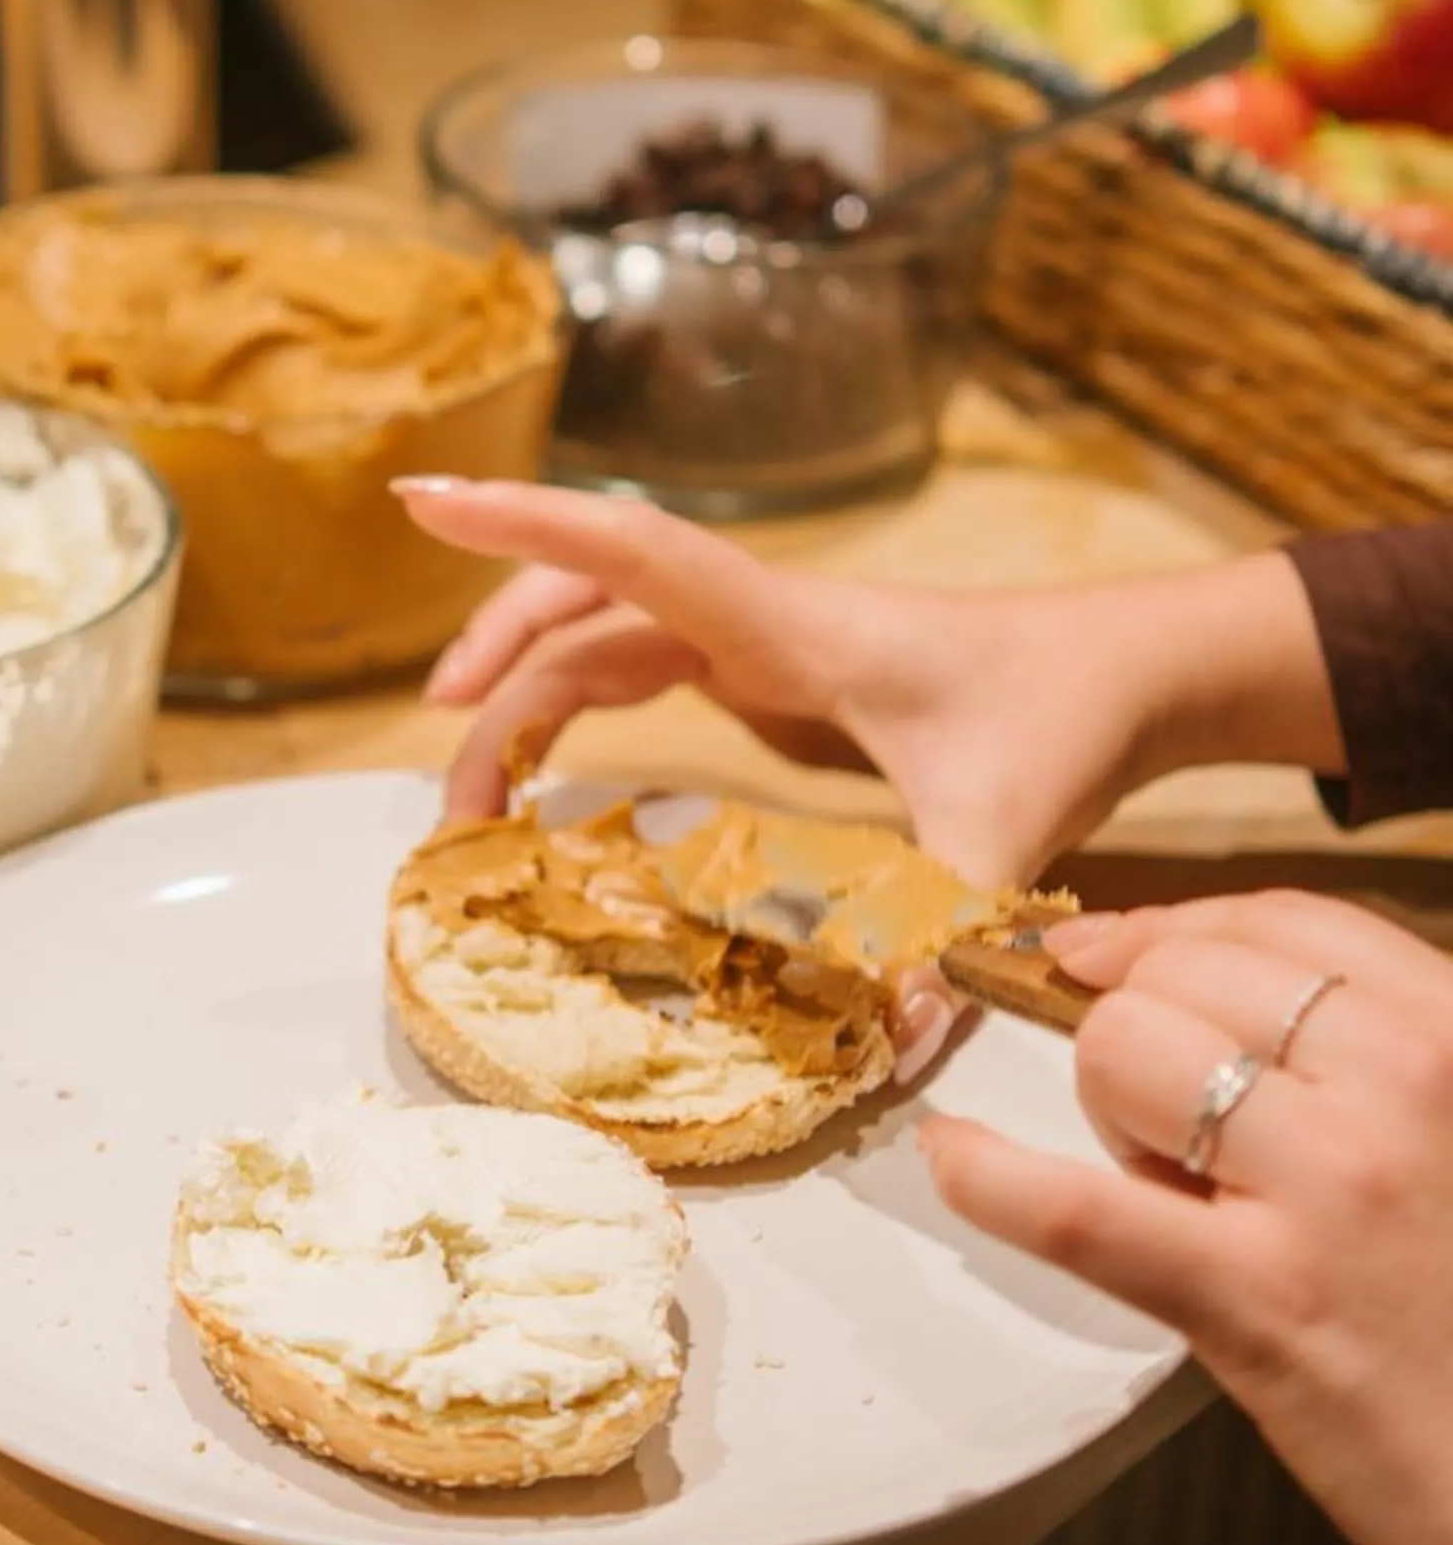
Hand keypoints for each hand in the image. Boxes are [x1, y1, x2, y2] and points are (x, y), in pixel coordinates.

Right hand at [400, 480, 1337, 884]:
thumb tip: (898, 1046)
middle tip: (428, 732)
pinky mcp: (758, 671)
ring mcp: (752, 637)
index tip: (427, 498)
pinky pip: (629, 666)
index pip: (638, 555)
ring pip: (595, 628)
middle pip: (585, 591)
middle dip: (495, 645)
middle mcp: (756, 615)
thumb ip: (944, 928)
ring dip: (520, 690)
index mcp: (793, 626)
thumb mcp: (1006, 832)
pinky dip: (567, 707)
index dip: (526, 525)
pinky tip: (539, 775)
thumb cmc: (1060, 724)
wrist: (1116, 671)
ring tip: (468, 800)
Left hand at [925, 892, 1452, 1544]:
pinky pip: (1073, 1207)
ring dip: (1109, 1102)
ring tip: (1160, 1174)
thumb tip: (1191, 972)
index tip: (1114, 951)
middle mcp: (1402, 1086)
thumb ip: (1374, 1050)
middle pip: (1183, 975)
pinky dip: (989, 1178)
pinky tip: (955, 1157)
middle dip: (1143, 1023)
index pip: (1286, 924)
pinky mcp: (1255, 1299)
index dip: (1174, 930)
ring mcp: (1326, 1187)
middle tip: (1174, 1114)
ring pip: (1123, 1051)